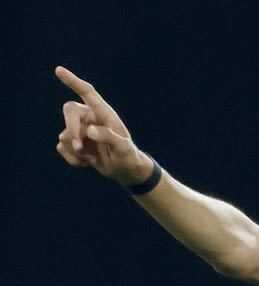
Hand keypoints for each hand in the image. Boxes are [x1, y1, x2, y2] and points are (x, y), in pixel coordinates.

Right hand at [54, 66, 150, 185]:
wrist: (124, 170)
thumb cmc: (128, 155)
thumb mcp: (124, 148)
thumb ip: (109, 137)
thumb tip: (89, 131)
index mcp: (102, 112)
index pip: (87, 92)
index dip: (73, 81)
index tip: (59, 70)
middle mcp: (88, 117)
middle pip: (69, 111)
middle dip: (72, 129)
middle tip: (79, 147)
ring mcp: (79, 130)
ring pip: (65, 135)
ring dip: (77, 151)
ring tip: (93, 158)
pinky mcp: (73, 143)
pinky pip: (62, 148)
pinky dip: (73, 159)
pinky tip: (87, 162)